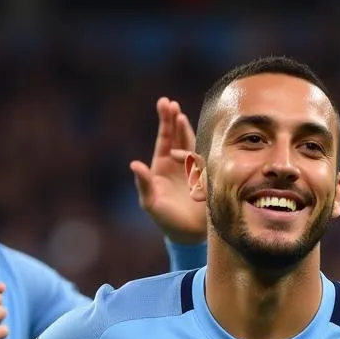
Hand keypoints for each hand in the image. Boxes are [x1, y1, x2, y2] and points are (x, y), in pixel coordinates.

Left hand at [130, 96, 205, 243]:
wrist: (187, 235)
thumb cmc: (165, 219)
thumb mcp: (150, 202)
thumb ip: (143, 184)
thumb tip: (135, 164)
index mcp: (162, 166)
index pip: (164, 139)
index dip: (165, 122)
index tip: (165, 103)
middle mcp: (177, 164)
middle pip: (176, 136)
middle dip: (174, 120)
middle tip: (171, 104)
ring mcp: (192, 168)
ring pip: (190, 144)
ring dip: (186, 131)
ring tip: (180, 117)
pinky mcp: (205, 177)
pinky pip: (203, 161)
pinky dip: (196, 155)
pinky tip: (191, 151)